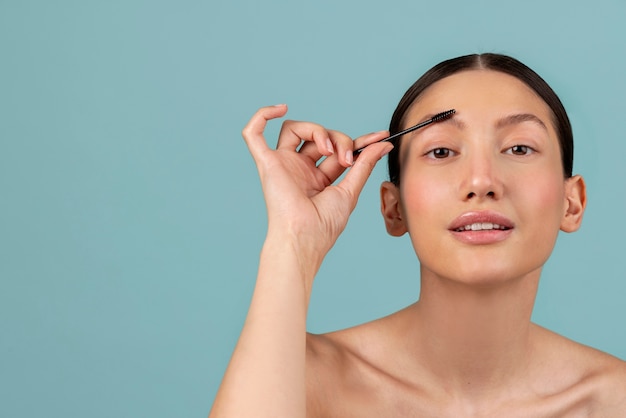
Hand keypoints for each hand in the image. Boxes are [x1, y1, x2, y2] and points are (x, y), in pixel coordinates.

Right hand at [242, 104, 392, 261]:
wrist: (305, 238)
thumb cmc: (323, 225)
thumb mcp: (350, 190)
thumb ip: (364, 164)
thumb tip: (382, 143)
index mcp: (317, 177)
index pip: (337, 148)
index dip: (358, 142)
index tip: (381, 137)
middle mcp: (298, 168)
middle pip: (318, 136)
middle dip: (340, 140)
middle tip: (348, 160)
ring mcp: (282, 164)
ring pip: (295, 128)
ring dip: (318, 131)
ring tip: (329, 151)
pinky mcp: (266, 163)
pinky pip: (254, 133)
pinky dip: (262, 115)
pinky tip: (280, 109)